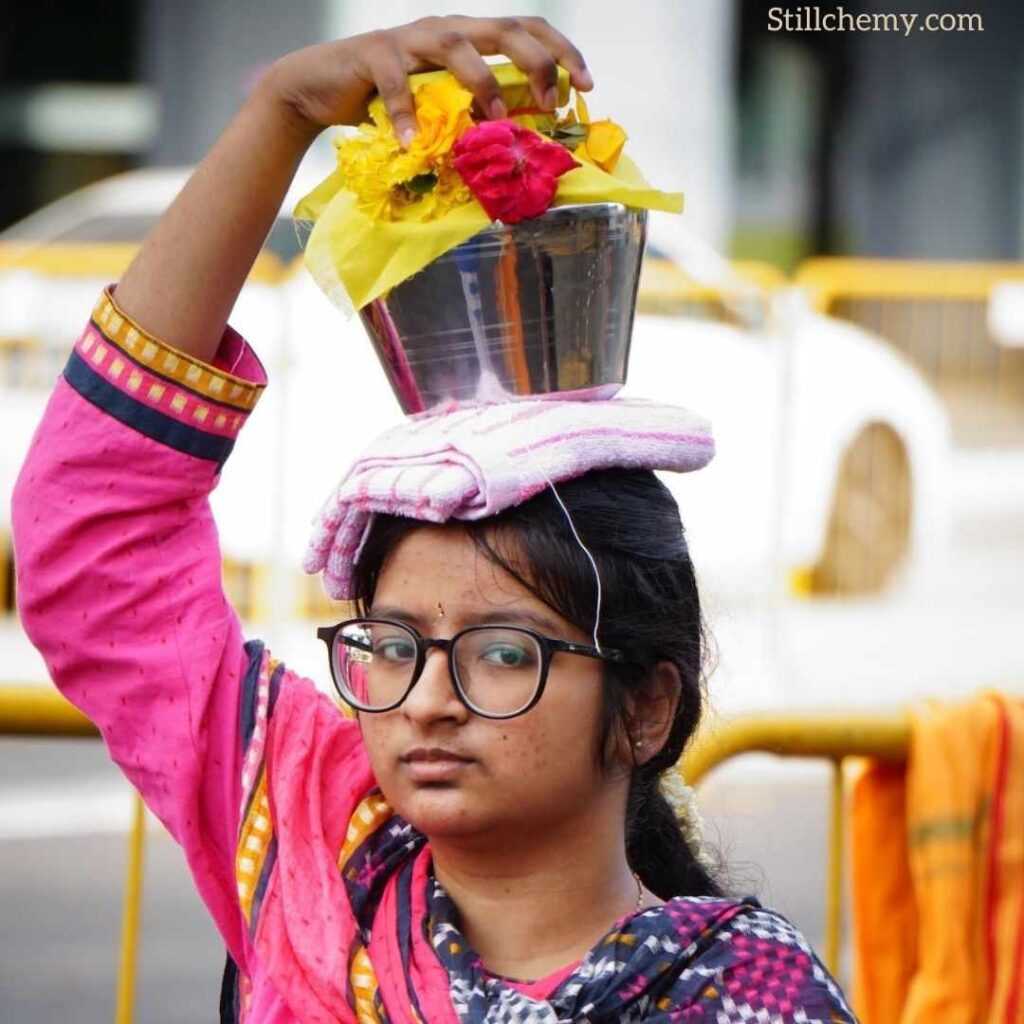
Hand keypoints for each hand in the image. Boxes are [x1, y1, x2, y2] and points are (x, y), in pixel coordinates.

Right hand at [265, 14, 592, 146]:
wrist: (321, 86)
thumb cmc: (389, 101)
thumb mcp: (442, 104)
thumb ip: (476, 111)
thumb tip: (521, 145)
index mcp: (469, 37)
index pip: (527, 28)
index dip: (561, 52)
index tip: (587, 86)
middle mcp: (446, 30)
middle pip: (503, 29)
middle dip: (537, 62)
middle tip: (552, 102)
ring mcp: (409, 39)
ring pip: (455, 46)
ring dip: (481, 82)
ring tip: (495, 118)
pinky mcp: (373, 55)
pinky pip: (394, 82)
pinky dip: (404, 113)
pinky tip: (409, 141)